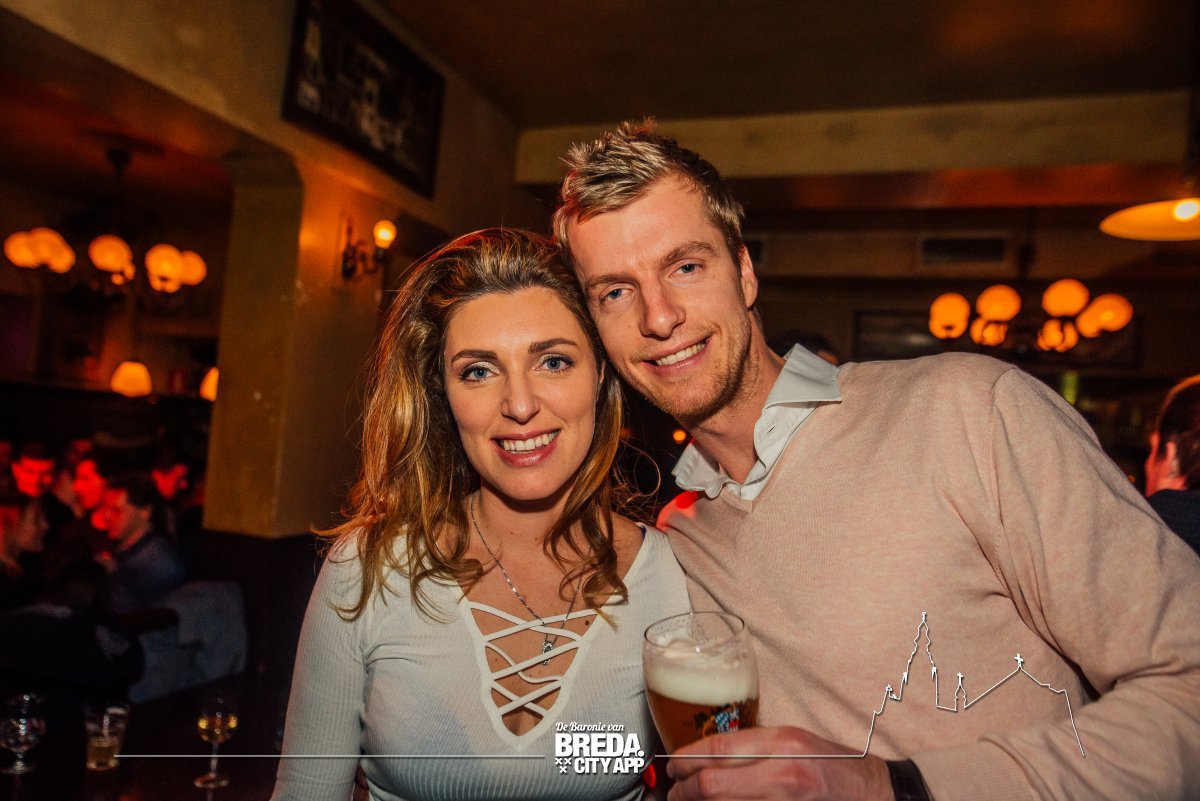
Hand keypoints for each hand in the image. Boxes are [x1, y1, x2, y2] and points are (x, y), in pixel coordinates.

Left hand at [666, 726, 892, 800]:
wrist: (872, 793)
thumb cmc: (833, 765)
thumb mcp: (793, 740)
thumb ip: (752, 746)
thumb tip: (707, 755)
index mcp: (781, 743)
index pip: (716, 750)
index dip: (685, 759)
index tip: (673, 766)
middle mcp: (781, 774)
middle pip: (710, 786)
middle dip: (682, 790)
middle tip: (674, 792)